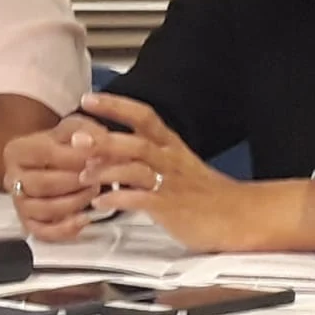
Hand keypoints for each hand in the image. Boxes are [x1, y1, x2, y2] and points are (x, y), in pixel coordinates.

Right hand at [3, 114, 109, 240]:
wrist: (55, 160)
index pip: (45, 154)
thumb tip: (86, 142)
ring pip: (43, 209)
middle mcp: (11, 177)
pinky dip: (65, 229)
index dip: (75, 158)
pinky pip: (43, 232)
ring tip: (94, 191)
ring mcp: (18, 201)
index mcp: (17, 151)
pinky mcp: (28, 222)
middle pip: (43, 184)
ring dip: (74, 203)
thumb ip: (84, 131)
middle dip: (76, 183)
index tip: (98, 157)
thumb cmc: (63, 144)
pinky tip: (84, 219)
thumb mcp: (74, 128)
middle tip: (98, 177)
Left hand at [78, 93, 255, 252]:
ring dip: (106, 171)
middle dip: (104, 139)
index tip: (88, 99)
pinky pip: (141, 201)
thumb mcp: (173, 163)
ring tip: (83, 175)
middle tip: (76, 137)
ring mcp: (170, 183)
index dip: (116, 105)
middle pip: (136, 142)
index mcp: (170, 144)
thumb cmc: (202, 190)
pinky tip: (100, 204)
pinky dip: (118, 201)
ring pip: (136, 170)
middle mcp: (169, 159)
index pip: (143, 116)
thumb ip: (141, 154)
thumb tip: (104, 149)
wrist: (238, 215)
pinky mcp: (171, 208)